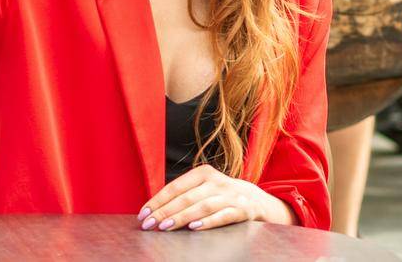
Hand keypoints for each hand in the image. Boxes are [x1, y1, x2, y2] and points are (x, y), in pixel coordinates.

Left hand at [137, 164, 291, 231]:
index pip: (176, 186)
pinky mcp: (244, 210)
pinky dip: (208, 222)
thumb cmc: (220, 196)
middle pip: (187, 197)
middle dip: (165, 211)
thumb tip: (152, 210)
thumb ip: (183, 195)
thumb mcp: (204, 189)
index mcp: (204, 173)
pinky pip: (224, 215)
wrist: (257, 200)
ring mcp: (232, 195)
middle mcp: (218, 181)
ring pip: (203, 206)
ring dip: (182, 217)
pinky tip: (194, 228)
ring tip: (165, 227)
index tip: (143, 214)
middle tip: (149, 224)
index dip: (158, 200)